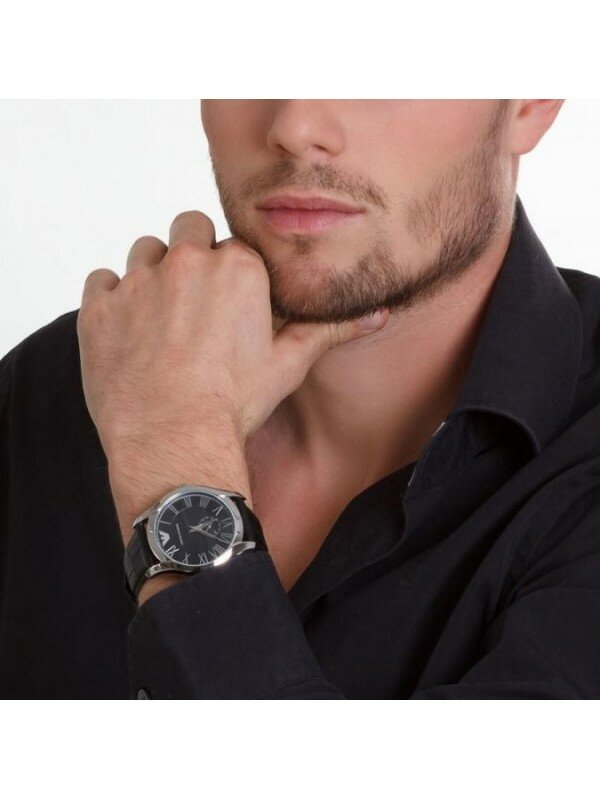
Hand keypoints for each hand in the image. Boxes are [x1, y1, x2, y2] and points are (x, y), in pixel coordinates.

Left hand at [77, 210, 387, 455]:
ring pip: (145, 251)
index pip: (235, 248)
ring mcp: (137, 282)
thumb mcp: (289, 364)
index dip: (233, 275)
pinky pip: (101, 281)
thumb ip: (330, 329)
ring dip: (153, 274)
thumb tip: (378, 313)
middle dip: (194, 259)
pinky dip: (112, 300)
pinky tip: (128, 331)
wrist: (174, 440)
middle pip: (189, 231)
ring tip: (162, 318)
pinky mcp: (99, 307)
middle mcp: (186, 262)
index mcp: (238, 269)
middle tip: (196, 305)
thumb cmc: (234, 404)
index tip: (230, 303)